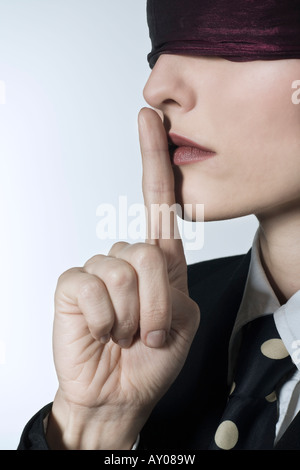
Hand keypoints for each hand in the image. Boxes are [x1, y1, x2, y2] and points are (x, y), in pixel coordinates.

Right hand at [47, 108, 199, 448]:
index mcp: (159, 261)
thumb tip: (146, 259)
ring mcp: (97, 268)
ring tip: (124, 334)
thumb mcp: (183, 321)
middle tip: (149, 332)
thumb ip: (174, 283)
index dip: (154, 159)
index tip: (150, 120)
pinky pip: (93, 288)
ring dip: (132, 318)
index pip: (158, 200)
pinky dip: (105, 321)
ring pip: (124, 274)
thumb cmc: (152, 360)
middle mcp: (127, 257)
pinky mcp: (72, 284)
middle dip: (157, 305)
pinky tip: (100, 331)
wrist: (120, 394)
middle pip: (150, 253)